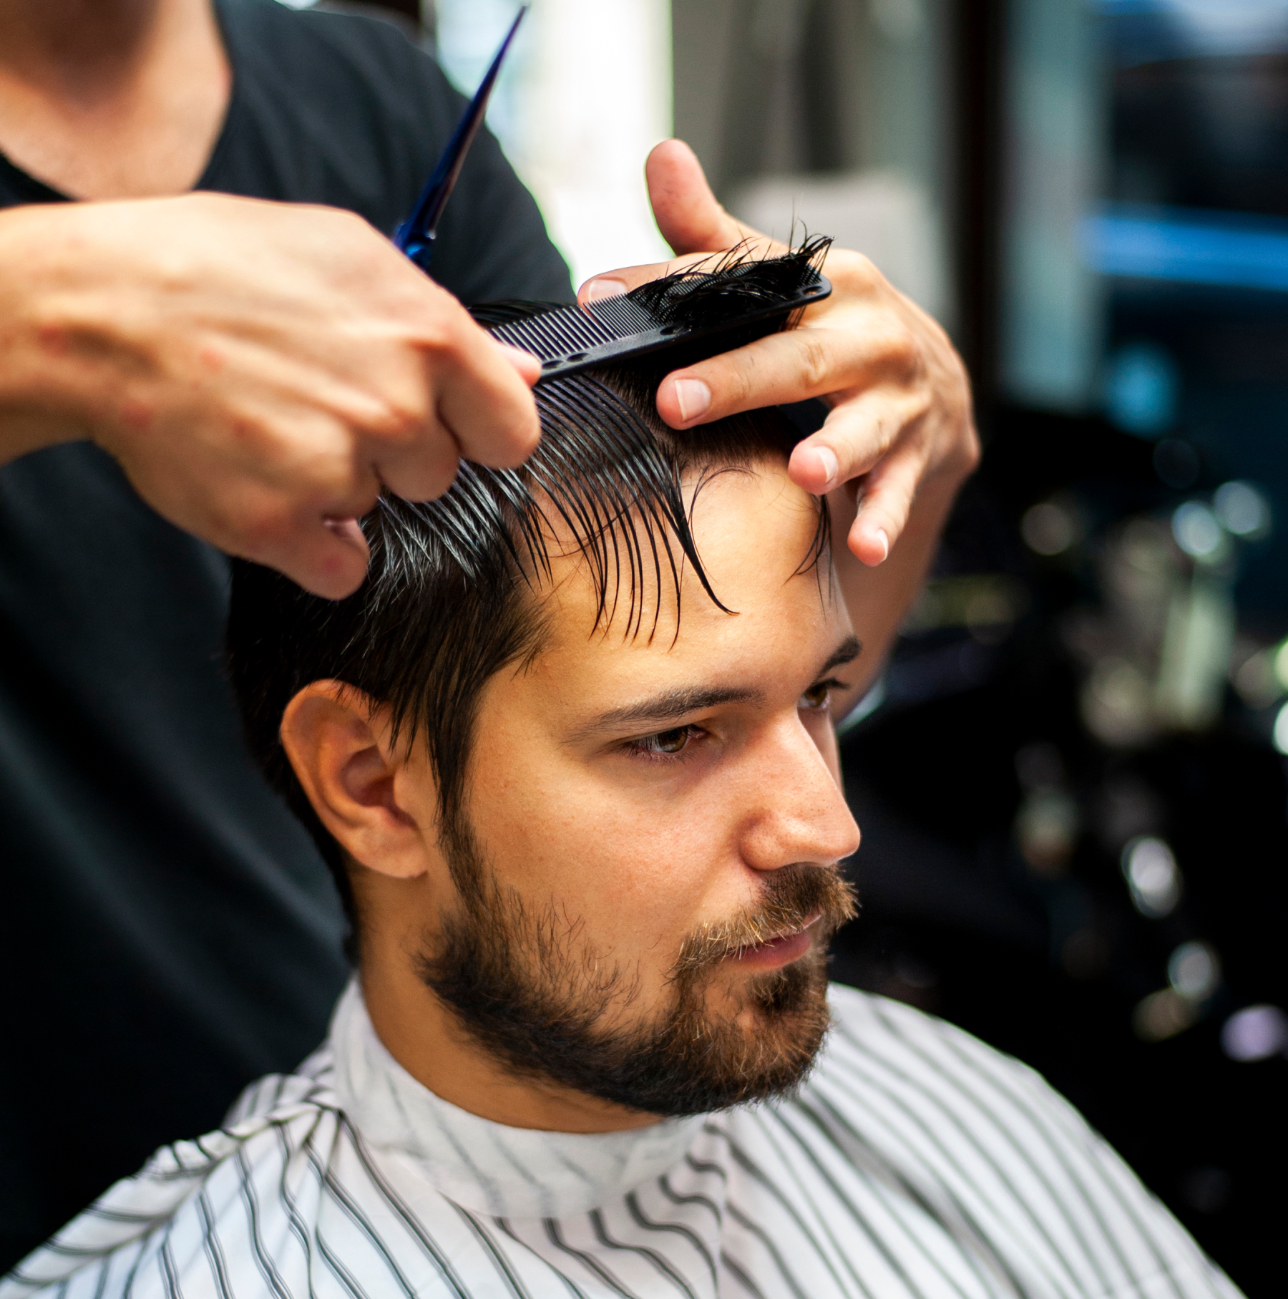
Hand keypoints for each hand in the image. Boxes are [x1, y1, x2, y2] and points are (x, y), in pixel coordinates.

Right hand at [0, 193, 540, 597]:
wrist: (101, 312)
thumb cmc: (222, 269)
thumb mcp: (348, 256)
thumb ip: (444, 322)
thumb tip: (521, 372)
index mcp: (427, 336)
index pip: (514, 431)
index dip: (480, 431)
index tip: (450, 425)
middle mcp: (394, 406)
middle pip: (439, 474)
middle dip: (393, 452)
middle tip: (321, 403)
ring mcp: (338, 468)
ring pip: (379, 510)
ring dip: (338, 486)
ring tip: (276, 425)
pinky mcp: (281, 524)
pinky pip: (342, 568)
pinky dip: (310, 542)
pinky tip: (268, 485)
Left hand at [578, 140, 978, 566]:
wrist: (934, 388)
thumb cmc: (833, 332)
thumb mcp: (783, 286)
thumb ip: (716, 241)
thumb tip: (661, 155)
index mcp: (829, 285)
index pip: (741, 284)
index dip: (671, 287)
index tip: (599, 296)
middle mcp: (870, 336)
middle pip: (797, 358)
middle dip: (738, 380)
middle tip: (678, 401)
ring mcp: (898, 401)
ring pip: (862, 428)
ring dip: (836, 451)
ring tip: (805, 471)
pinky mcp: (917, 457)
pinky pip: (898, 493)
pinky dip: (884, 520)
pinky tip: (863, 547)